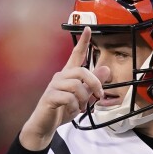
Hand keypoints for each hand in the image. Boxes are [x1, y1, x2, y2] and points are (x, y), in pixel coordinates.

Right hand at [20, 27, 109, 149]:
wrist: (45, 125)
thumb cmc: (62, 109)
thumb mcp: (83, 97)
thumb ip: (93, 85)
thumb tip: (106, 69)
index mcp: (69, 75)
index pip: (76, 54)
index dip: (83, 42)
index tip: (88, 28)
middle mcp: (60, 76)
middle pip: (82, 71)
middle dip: (94, 84)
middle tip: (98, 96)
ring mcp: (54, 86)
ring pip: (76, 85)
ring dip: (83, 99)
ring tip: (79, 107)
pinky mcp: (50, 96)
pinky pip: (68, 98)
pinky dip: (73, 107)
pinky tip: (71, 111)